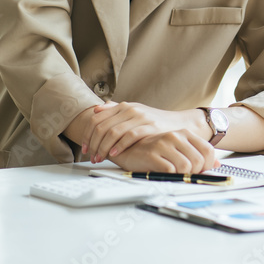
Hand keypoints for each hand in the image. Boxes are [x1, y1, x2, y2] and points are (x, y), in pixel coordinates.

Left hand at [81, 102, 200, 163]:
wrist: (178, 123)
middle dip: (93, 144)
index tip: (85, 148)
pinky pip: (130, 136)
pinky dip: (119, 146)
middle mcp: (130, 109)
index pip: (97, 119)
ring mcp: (140, 116)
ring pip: (113, 132)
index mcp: (123, 105)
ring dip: (103, 148)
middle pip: (102, 126)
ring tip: (100, 158)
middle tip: (91, 156)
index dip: (87, 135)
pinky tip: (114, 154)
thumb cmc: (154, 121)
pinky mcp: (150, 126)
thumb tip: (96, 110)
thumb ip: (115, 110)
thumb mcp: (134, 112)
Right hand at [108, 130, 218, 173]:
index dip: (208, 165)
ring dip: (182, 176)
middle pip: (199, 161)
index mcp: (184, 133)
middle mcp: (176, 136)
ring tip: (175, 176)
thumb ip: (196, 155)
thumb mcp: (177, 149)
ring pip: (186, 167)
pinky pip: (170, 170)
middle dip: (195, 173)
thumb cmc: (153, 150)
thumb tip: (217, 165)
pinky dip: (170, 176)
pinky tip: (164, 175)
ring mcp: (164, 144)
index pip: (208, 150)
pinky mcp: (152, 154)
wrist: (126, 147)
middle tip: (186, 177)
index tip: (200, 172)